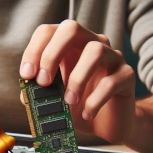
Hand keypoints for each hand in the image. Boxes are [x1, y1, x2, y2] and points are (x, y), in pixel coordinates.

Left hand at [20, 20, 135, 143]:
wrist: (106, 124)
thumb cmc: (78, 107)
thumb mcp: (53, 100)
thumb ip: (39, 93)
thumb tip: (26, 93)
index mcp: (69, 47)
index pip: (48, 32)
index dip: (34, 50)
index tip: (27, 75)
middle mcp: (91, 45)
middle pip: (71, 28)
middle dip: (52, 54)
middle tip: (44, 82)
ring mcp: (112, 58)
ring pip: (95, 51)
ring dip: (76, 79)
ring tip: (69, 101)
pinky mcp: (127, 76)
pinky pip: (111, 81)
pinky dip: (94, 101)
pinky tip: (87, 115)